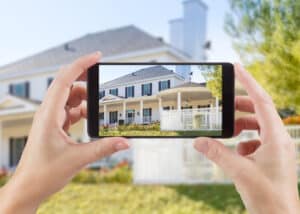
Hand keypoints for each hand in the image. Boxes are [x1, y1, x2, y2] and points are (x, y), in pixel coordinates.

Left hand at [0, 53, 128, 213]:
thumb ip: (104, 148)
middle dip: (86, 79)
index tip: (97, 57)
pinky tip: (92, 118)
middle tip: (104, 80)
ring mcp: (51, 118)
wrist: (29, 187)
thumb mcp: (78, 159)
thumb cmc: (43, 173)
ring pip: (70, 98)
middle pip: (68, 85)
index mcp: (49, 114)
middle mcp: (48, 112)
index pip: (65, 80)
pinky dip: (82, 110)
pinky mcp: (54, 126)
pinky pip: (70, 110)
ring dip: (86, 99)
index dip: (82, 65)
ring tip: (101, 106)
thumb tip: (125, 142)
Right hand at [194, 64, 299, 213]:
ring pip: (258, 126)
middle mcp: (280, 139)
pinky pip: (257, 140)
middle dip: (240, 107)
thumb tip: (198, 141)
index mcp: (277, 137)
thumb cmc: (269, 197)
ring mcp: (278, 148)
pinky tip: (237, 152)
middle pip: (259, 111)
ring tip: (227, 131)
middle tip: (224, 106)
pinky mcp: (273, 157)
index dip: (249, 82)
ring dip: (241, 126)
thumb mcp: (239, 171)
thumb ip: (217, 153)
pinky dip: (245, 141)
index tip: (237, 68)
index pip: (262, 101)